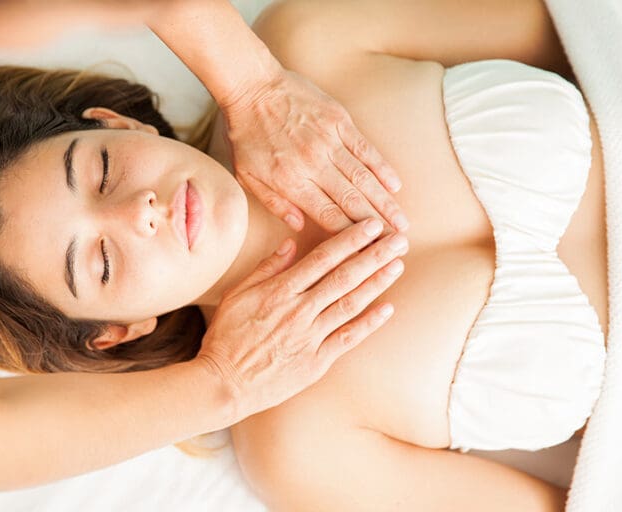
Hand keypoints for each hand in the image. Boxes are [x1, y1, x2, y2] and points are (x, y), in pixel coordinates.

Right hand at [196, 219, 407, 417]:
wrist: (224, 383)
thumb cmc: (226, 336)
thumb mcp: (237, 294)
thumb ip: (266, 268)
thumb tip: (290, 243)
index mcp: (280, 291)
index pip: (322, 258)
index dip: (349, 239)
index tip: (370, 225)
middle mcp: (299, 310)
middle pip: (343, 277)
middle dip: (373, 255)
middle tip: (397, 239)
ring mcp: (310, 336)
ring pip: (350, 304)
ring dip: (376, 283)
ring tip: (397, 265)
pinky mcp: (316, 361)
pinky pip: (348, 338)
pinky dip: (369, 323)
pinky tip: (388, 308)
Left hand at [222, 69, 407, 232]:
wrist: (252, 86)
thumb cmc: (246, 134)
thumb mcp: (248, 175)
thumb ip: (275, 203)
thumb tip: (300, 227)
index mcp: (291, 182)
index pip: (328, 217)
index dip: (351, 238)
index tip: (368, 253)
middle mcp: (313, 165)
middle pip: (352, 202)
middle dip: (377, 227)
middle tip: (397, 243)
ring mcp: (328, 142)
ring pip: (364, 179)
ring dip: (386, 203)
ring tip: (402, 222)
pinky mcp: (339, 121)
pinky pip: (366, 149)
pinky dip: (382, 169)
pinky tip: (396, 186)